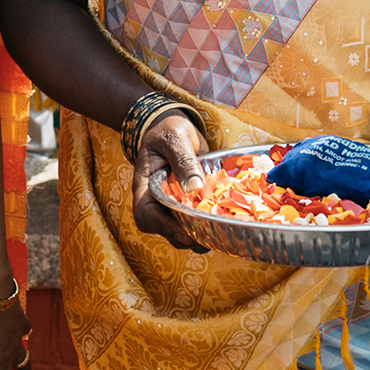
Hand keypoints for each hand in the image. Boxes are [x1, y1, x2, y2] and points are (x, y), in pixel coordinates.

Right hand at [130, 112, 209, 250]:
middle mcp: (156, 200)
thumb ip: (183, 159)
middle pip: (164, 229)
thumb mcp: (175, 138)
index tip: (184, 232)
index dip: (162, 227)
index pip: (145, 215)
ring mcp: (173, 204)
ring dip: (199, 236)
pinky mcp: (188, 204)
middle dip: (186, 238)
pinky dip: (209, 224)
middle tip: (209, 239)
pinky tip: (225, 221)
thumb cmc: (169, 130)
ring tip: (220, 234)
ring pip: (180, 230)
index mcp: (144, 186)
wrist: (176, 129)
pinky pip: (195, 220)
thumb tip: (195, 187)